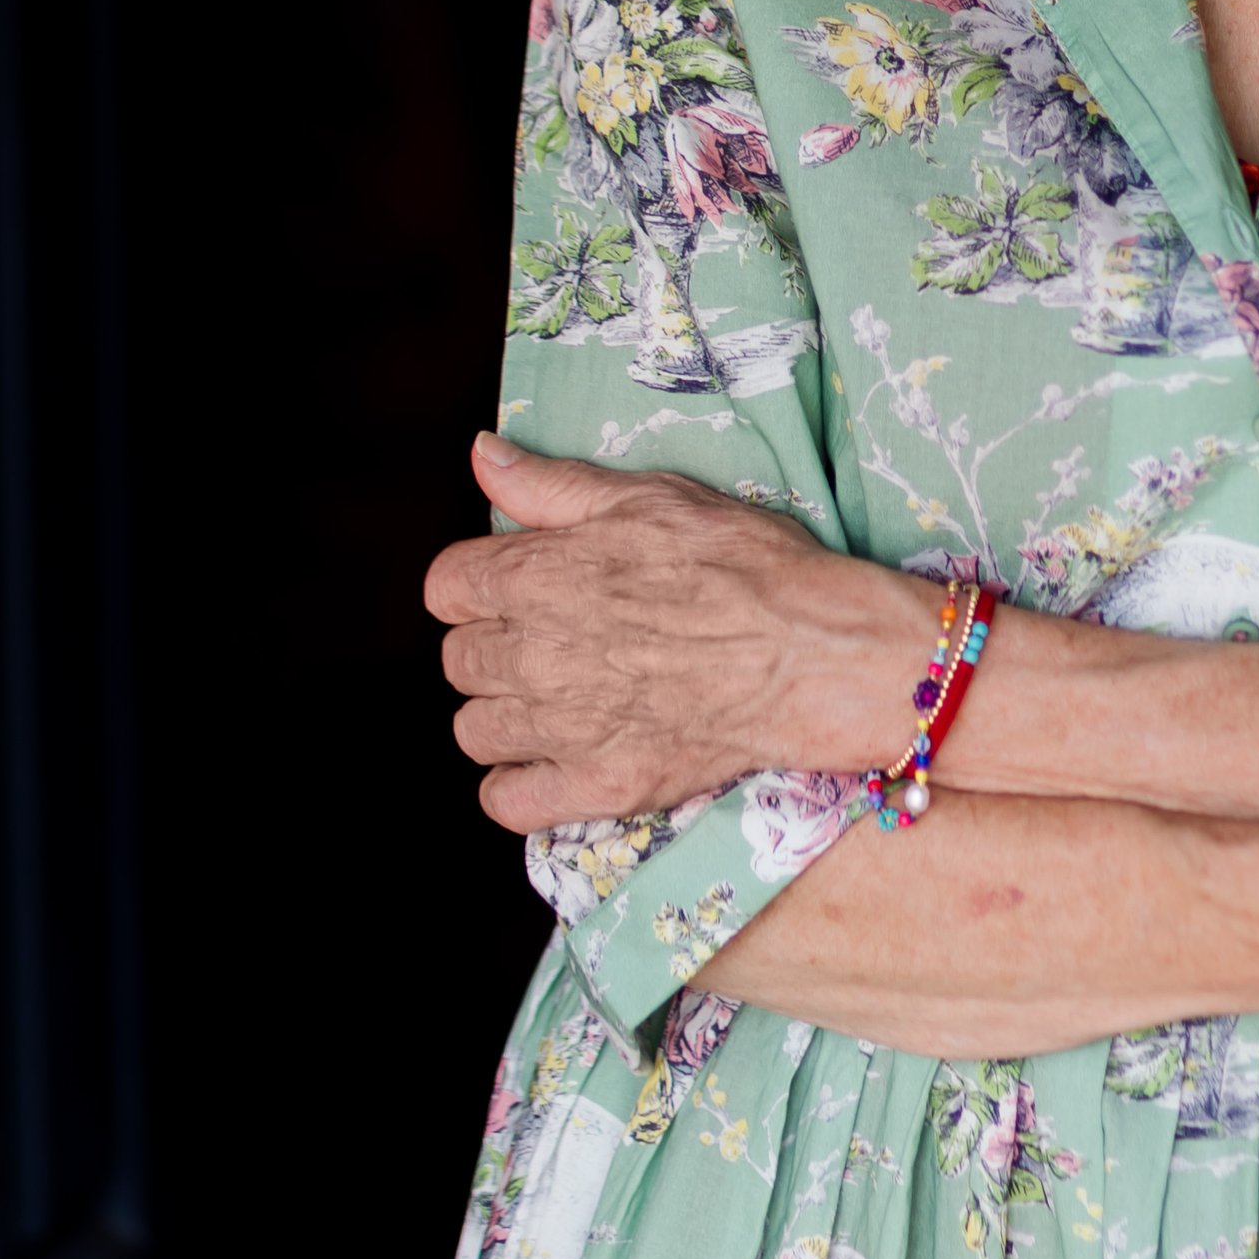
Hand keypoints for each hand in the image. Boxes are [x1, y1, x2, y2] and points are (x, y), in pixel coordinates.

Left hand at [424, 436, 874, 830]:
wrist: (813, 652)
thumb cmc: (744, 563)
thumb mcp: (650, 496)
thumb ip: (553, 484)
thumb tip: (483, 457)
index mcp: (536, 576)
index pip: (446, 585)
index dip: (479, 580)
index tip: (516, 582)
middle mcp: (532, 656)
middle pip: (458, 658)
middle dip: (493, 643)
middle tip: (552, 636)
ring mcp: (560, 728)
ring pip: (474, 730)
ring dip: (503, 712)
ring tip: (556, 697)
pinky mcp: (597, 785)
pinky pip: (507, 801)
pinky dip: (518, 784)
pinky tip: (555, 758)